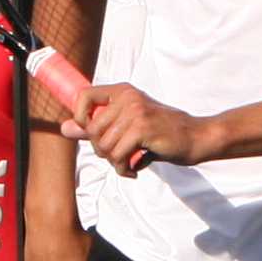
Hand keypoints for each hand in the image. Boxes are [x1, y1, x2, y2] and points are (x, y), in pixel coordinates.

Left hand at [64, 84, 206, 174]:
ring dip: (115, 163)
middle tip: (119, 157)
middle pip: (92, 130)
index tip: (93, 134)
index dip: (79, 118)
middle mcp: (128, 97)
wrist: (197, 137)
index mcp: (123, 91)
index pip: (83, 96)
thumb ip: (97, 127)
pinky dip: (124, 169)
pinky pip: (118, 155)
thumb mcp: (129, 126)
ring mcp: (136, 112)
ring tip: (128, 164)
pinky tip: (136, 168)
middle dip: (102, 151)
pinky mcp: (143, 129)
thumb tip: (64, 128)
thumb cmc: (163, 133)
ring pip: (104, 146)